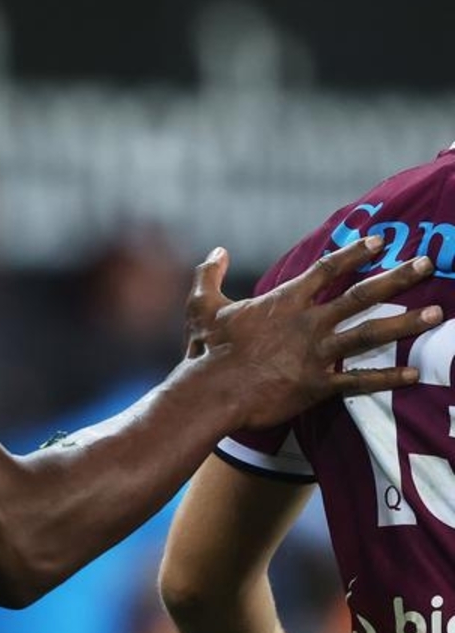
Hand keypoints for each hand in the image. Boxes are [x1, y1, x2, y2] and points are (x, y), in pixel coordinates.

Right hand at [184, 236, 440, 429]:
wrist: (211, 391)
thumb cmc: (206, 349)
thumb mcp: (201, 304)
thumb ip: (209, 274)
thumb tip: (218, 250)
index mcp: (283, 301)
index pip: (326, 269)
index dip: (354, 253)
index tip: (380, 241)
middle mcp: (306, 323)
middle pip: (359, 295)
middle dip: (396, 278)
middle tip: (427, 264)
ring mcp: (315, 354)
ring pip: (368, 334)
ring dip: (404, 323)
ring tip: (436, 314)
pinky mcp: (318, 385)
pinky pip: (360, 380)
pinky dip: (388, 377)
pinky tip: (415, 373)